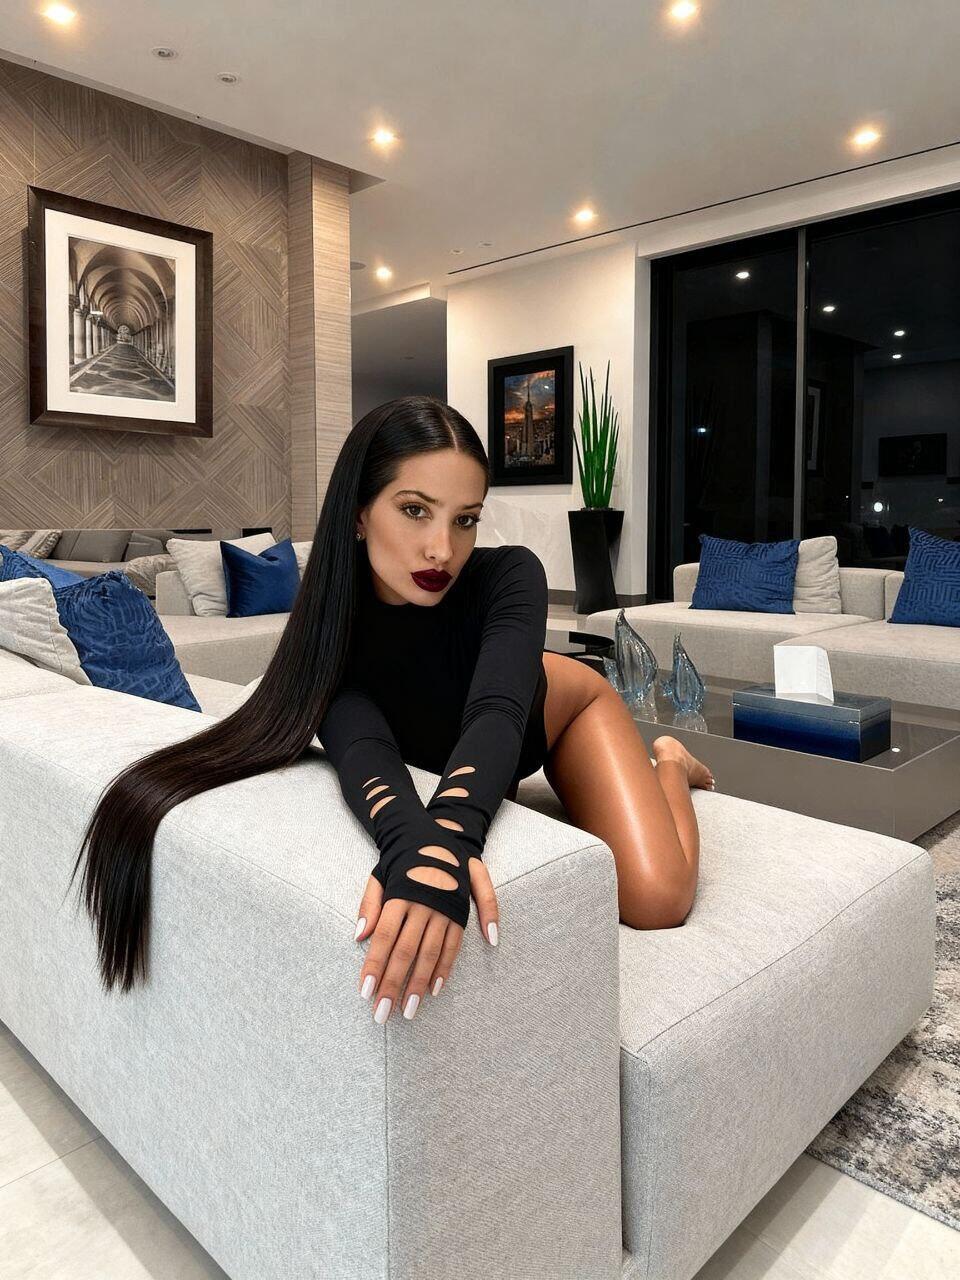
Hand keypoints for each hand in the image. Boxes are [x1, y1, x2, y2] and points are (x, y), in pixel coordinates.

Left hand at [353, 860, 499, 1022]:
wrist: (444, 837)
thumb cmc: (404, 861)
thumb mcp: (380, 873)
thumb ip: (369, 903)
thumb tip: (359, 935)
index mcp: (401, 894)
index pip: (384, 937)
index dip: (374, 965)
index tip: (364, 992)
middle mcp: (424, 903)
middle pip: (406, 951)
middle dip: (392, 984)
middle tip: (382, 1013)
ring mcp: (445, 909)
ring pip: (431, 953)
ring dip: (418, 984)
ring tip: (408, 1009)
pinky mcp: (461, 913)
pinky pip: (453, 946)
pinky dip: (444, 969)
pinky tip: (433, 990)